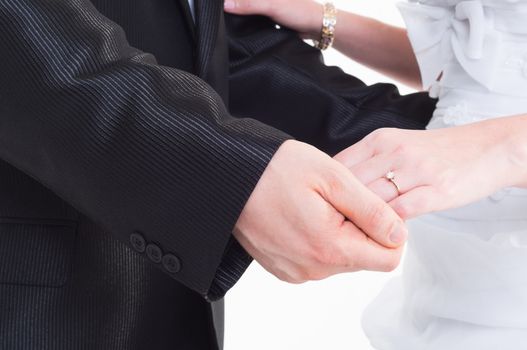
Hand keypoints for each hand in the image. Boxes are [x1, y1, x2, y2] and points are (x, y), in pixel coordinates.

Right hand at [224, 0, 322, 39]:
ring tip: (226, 17)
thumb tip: (225, 4)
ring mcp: (267, 4)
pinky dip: (247, 20)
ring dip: (240, 12)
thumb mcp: (271, 5)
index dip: (230, 0)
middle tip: (219, 12)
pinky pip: (254, 16)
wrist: (317, 27)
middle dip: (233, 5)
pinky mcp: (269, 14)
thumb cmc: (299, 12)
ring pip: (248, 6)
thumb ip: (248, 4)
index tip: (216, 4)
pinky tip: (240, 26)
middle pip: (244, 0)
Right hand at [235, 140, 407, 282]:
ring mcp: (295, 271)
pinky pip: (316, 259)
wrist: (229, 176)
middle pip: (363, 258)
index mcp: (330, 248)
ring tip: (313, 204)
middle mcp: (313, 269)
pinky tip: (300, 215)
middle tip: (334, 198)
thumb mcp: (333, 178)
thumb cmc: (276, 169)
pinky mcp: (283, 268)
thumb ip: (371, 210)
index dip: (389, 229)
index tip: (370, 205)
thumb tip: (398, 235)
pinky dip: (317, 239)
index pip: (389, 258)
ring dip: (338, 232)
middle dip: (360, 229)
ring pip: (340, 258)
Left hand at [334, 118, 526, 219]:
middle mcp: (395, 152)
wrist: (485, 149)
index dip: (327, 190)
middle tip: (332, 228)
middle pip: (352, 185)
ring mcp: (417, 170)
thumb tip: (335, 185)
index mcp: (380, 140)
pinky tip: (381, 234)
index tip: (323, 207)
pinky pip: (401, 212)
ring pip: (373, 200)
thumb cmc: (435, 152)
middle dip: (339, 209)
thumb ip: (367, 161)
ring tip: (352, 235)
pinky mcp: (437, 190)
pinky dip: (387, 226)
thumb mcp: (395, 144)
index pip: (339, 166)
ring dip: (360, 220)